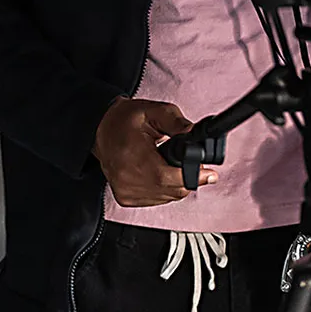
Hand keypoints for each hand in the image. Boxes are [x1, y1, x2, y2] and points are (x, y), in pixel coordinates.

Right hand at [92, 97, 218, 205]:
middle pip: (169, 190)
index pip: (165, 177)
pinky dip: (166, 189)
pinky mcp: (125, 197)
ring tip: (176, 164)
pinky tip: (164, 172)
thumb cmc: (126, 120)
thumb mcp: (155, 111)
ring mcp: (124, 190)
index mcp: (132, 154)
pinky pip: (156, 200)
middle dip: (190, 179)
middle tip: (197, 164)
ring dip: (178, 184)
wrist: (103, 130)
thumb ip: (177, 122)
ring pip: (165, 198)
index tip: (208, 172)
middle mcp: (126, 177)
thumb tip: (194, 134)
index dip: (191, 176)